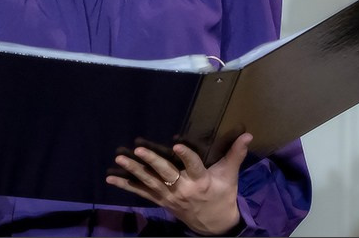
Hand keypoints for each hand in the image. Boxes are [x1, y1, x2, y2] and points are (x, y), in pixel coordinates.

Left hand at [105, 134, 251, 234]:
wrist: (214, 225)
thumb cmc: (223, 195)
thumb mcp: (230, 176)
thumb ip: (236, 154)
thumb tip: (248, 134)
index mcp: (201, 182)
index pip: (193, 166)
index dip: (186, 155)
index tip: (176, 143)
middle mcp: (183, 189)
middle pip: (166, 174)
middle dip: (152, 162)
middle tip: (139, 150)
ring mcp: (169, 196)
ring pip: (150, 182)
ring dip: (133, 170)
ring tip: (120, 158)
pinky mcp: (161, 201)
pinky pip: (141, 193)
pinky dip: (126, 185)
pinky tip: (111, 177)